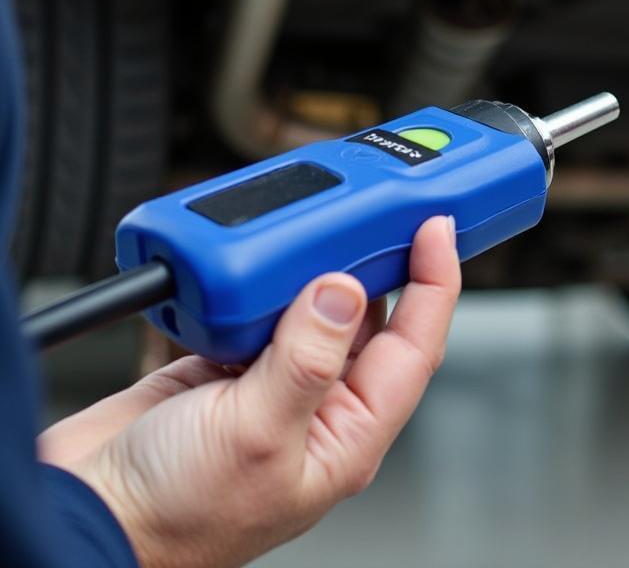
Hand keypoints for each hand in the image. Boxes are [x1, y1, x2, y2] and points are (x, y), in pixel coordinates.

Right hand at [39, 216, 459, 567]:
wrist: (89, 515)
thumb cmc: (173, 513)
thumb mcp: (257, 434)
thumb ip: (306, 359)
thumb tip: (343, 292)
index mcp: (348, 434)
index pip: (415, 347)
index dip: (436, 284)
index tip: (437, 229)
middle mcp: (319, 406)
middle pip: (372, 320)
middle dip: (380, 266)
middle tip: (384, 215)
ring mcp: (274, 383)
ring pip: (317, 308)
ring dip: (319, 269)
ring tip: (323, 232)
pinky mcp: (229, 363)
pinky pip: (266, 308)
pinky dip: (268, 280)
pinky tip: (266, 261)